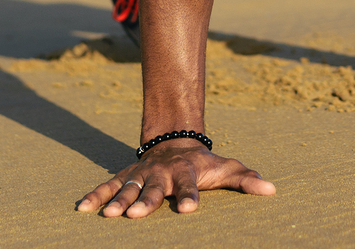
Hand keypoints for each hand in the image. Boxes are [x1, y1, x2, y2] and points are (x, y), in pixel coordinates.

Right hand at [75, 139, 275, 217]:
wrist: (175, 140)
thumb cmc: (204, 163)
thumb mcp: (226, 169)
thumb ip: (246, 180)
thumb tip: (272, 189)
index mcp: (186, 172)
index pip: (190, 185)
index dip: (190, 196)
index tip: (189, 209)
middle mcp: (161, 173)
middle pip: (153, 188)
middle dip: (145, 201)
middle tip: (135, 214)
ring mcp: (141, 174)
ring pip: (128, 187)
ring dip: (117, 200)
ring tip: (110, 214)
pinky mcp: (125, 176)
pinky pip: (107, 185)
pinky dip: (95, 195)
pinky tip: (82, 208)